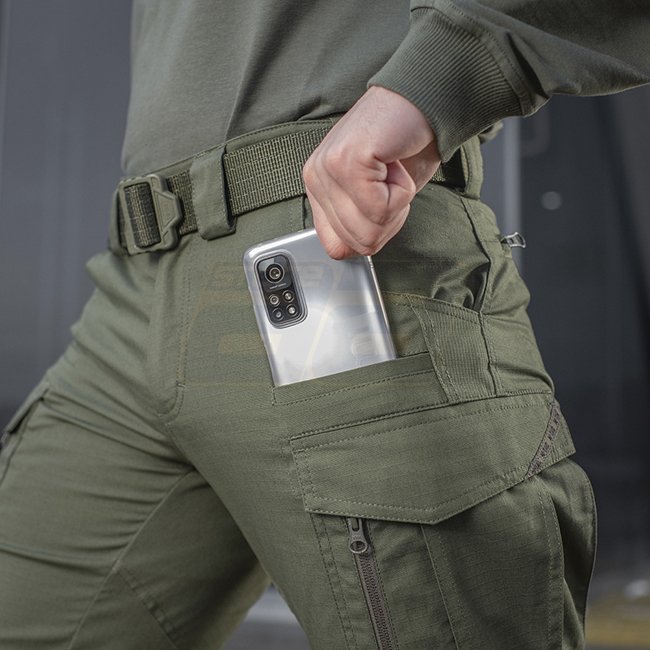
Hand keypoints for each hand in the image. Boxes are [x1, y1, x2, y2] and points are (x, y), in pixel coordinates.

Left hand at [303, 86, 440, 258]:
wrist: (424, 101)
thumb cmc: (405, 147)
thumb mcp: (377, 196)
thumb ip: (360, 223)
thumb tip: (360, 249)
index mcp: (318, 188)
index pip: (335, 247)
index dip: (370, 238)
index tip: (384, 207)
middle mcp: (316, 178)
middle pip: (357, 243)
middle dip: (389, 221)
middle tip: (394, 184)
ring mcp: (328, 169)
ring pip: (369, 230)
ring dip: (397, 206)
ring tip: (393, 171)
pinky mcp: (347, 162)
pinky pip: (381, 209)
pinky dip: (403, 192)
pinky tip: (396, 162)